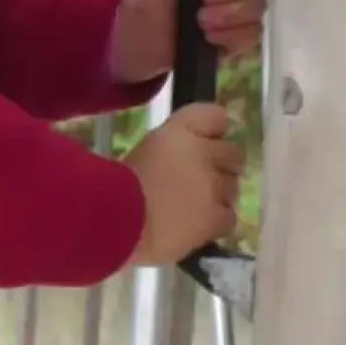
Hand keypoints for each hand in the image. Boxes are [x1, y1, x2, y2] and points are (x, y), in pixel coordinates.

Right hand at [124, 103, 243, 265]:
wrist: (117, 224)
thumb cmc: (113, 189)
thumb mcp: (138, 156)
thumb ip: (167, 152)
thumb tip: (179, 162)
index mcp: (178, 131)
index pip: (215, 117)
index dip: (213, 131)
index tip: (205, 141)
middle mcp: (203, 152)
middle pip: (232, 153)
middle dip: (219, 166)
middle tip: (196, 182)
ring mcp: (213, 185)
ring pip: (232, 187)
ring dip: (217, 195)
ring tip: (193, 208)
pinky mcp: (216, 217)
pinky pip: (228, 216)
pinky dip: (215, 222)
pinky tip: (197, 227)